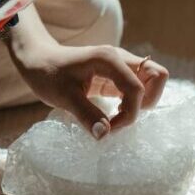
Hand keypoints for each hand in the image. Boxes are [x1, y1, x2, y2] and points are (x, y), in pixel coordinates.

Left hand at [11, 43, 168, 138]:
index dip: (129, 114)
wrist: (37, 59)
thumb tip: (104, 135)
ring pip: (151, 81)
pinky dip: (133, 102)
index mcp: (109, 59)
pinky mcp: (116, 74)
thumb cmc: (47, 73)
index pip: (137, 89)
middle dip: (147, 102)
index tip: (109, 128)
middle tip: (122, 117)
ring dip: (141, 102)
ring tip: (117, 116)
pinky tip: (114, 113)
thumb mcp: (63, 97)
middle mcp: (120, 58)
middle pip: (157, 75)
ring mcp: (120, 65)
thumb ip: (86, 114)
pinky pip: (137, 87)